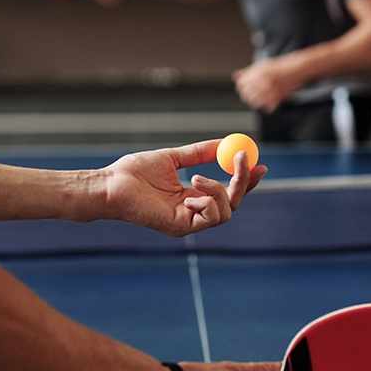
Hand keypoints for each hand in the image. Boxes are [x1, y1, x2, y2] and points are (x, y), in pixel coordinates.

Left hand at [100, 140, 266, 235]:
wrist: (112, 185)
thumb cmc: (134, 173)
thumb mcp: (174, 157)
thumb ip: (199, 153)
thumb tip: (224, 142)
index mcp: (192, 197)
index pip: (227, 192)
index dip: (245, 180)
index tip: (259, 163)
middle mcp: (193, 212)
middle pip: (233, 203)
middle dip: (243, 181)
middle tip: (243, 159)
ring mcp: (189, 223)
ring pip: (226, 212)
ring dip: (220, 190)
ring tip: (197, 178)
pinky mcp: (182, 228)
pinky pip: (212, 218)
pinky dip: (208, 201)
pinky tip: (189, 192)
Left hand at [233, 58, 301, 112]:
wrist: (296, 68)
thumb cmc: (278, 67)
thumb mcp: (261, 66)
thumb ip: (247, 72)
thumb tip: (235, 77)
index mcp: (258, 73)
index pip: (241, 85)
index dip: (242, 88)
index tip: (244, 89)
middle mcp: (264, 82)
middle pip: (247, 95)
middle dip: (248, 96)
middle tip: (252, 95)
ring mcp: (271, 90)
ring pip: (256, 103)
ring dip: (256, 102)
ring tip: (260, 98)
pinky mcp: (278, 97)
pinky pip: (268, 107)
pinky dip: (267, 106)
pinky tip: (269, 101)